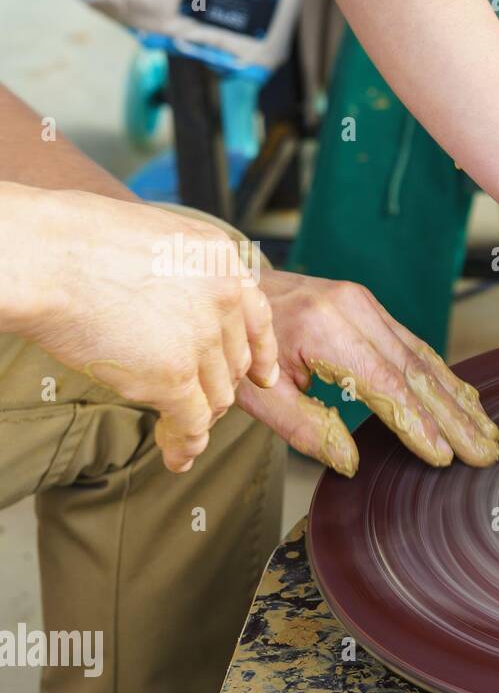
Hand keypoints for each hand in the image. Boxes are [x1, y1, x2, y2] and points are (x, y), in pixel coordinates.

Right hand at [0, 185, 277, 471]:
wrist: (43, 257)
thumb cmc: (74, 241)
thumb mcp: (154, 238)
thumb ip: (184, 274)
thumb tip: (178, 306)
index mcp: (220, 259)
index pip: (258, 317)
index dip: (259, 352)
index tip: (261, 376)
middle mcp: (223, 297)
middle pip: (235, 361)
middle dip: (217, 386)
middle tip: (196, 403)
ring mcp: (201, 337)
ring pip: (218, 395)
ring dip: (201, 417)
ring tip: (180, 433)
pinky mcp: (174, 376)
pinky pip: (193, 422)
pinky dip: (186, 442)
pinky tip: (177, 455)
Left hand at [235, 271, 497, 475]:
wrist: (228, 285)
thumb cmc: (240, 344)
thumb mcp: (258, 393)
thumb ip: (304, 427)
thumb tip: (349, 462)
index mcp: (323, 328)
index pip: (384, 385)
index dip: (418, 424)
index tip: (443, 456)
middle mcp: (352, 309)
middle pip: (416, 372)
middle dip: (454, 418)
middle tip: (483, 454)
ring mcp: (366, 305)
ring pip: (424, 358)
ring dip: (459, 400)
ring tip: (487, 433)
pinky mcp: (371, 308)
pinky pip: (415, 346)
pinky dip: (444, 378)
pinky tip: (467, 401)